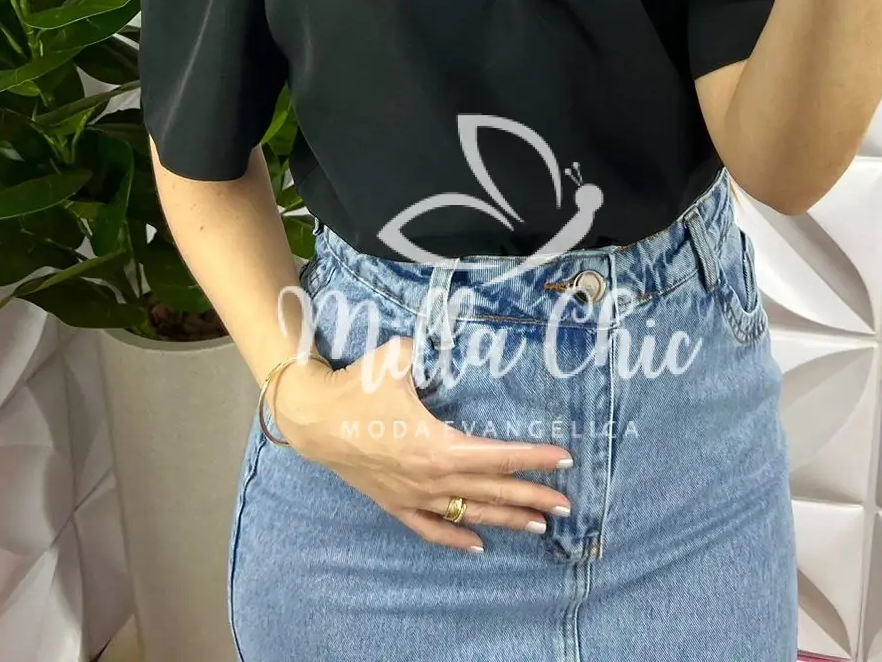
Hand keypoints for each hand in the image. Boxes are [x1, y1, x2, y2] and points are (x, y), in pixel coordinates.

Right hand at [273, 335, 573, 553]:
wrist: (314, 420)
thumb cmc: (358, 388)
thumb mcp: (397, 359)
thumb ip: (428, 349)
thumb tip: (447, 335)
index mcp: (438, 446)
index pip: (498, 456)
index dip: (534, 458)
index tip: (564, 460)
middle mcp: (431, 478)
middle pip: (492, 490)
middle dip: (532, 496)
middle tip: (567, 504)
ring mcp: (413, 496)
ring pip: (469, 513)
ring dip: (505, 519)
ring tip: (539, 526)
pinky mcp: (395, 504)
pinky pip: (431, 528)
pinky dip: (456, 536)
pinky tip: (478, 545)